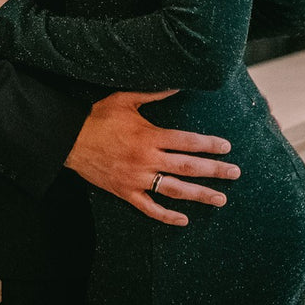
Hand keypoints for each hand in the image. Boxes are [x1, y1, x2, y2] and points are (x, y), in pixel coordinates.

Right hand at [65, 90, 238, 226]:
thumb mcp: (124, 100)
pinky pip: (150, 208)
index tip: (226, 148)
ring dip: (200, 195)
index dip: (209, 144)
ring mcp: (137, 178)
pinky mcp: (126, 192)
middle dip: (215, 170)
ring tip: (220, 199)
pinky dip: (167, 216)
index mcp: (149, 136)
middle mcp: (147, 159)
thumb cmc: (97, 117)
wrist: (69, 139)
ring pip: (175, 190)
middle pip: (188, 167)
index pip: (187, 141)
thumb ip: (153, 93)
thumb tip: (178, 84)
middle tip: (235, 173)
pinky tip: (184, 219)